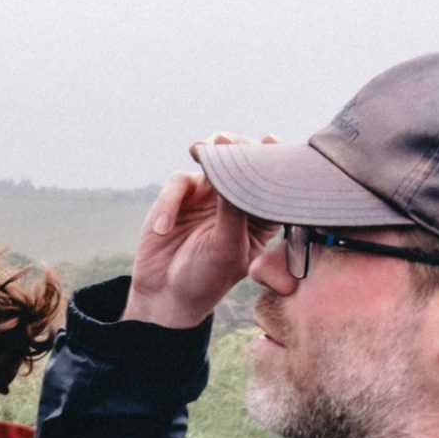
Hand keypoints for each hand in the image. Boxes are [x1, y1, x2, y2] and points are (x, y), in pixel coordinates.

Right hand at [124, 135, 278, 329]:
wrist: (165, 296)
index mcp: (260, 215)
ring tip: (202, 150)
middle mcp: (236, 201)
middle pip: (243, 160)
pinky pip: (177, 184)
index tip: (271, 141)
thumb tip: (236, 170)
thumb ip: (233, 209)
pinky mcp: (179, 198)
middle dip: (237, 148)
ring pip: (212, 160)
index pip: (272, 180)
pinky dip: (169, 203)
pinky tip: (164, 229)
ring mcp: (208, 196)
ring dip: (208, 154)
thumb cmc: (206, 279)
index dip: (274, 157)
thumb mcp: (227, 247)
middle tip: (228, 143)